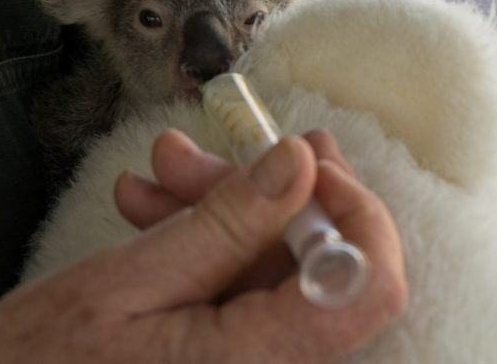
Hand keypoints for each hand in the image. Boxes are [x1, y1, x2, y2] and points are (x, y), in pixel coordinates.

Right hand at [0, 130, 405, 362]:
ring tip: (153, 174)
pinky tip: (151, 211)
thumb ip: (226, 224)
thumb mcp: (126, 282)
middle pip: (316, 268)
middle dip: (259, 195)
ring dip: (220, 213)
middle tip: (190, 153)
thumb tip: (302, 161)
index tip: (301, 158)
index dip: (351, 209)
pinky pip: (240, 295)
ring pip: (272, 272)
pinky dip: (203, 248)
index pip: (369, 285)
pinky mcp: (225, 361)